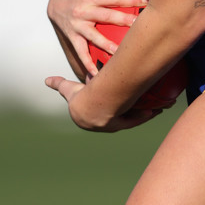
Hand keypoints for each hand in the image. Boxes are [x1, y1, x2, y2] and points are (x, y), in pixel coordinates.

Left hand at [45, 75, 160, 131]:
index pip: (102, 116)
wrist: (93, 105)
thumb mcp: (69, 88)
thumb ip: (58, 84)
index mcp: (93, 120)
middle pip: (120, 118)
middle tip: (135, 103)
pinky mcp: (128, 122)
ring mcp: (117, 125)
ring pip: (132, 119)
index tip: (113, 106)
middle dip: (128, 113)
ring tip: (152, 107)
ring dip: (141, 114)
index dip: (108, 111)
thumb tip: (46, 80)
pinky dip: (149, 113)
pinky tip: (159, 108)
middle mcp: (106, 125)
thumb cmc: (81, 96)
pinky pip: (140, 117)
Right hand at [47, 0, 146, 79]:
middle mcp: (84, 11)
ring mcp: (78, 26)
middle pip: (107, 17)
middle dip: (124, 20)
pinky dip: (87, 63)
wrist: (56, 2)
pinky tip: (96, 74)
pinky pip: (81, 52)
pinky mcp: (73, 37)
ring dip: (108, 45)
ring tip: (121, 52)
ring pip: (95, 37)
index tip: (145, 2)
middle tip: (140, 25)